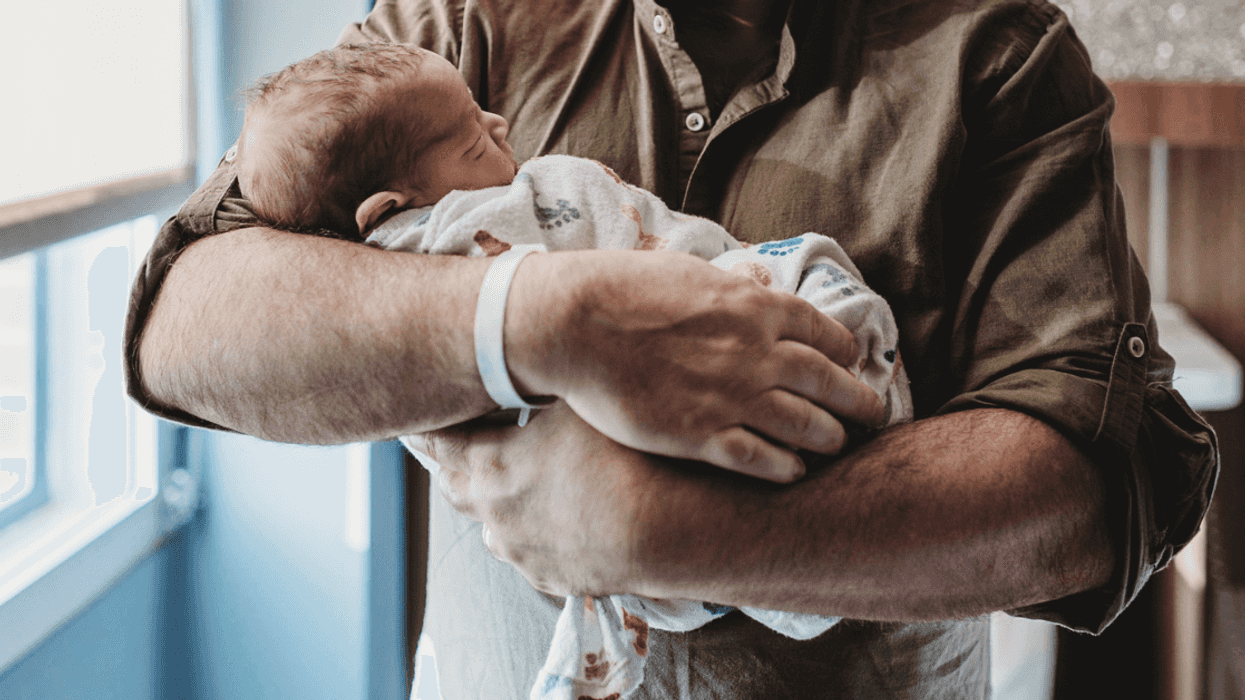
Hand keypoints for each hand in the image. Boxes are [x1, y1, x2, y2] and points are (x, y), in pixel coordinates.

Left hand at [414, 401, 658, 597]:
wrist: (667, 531)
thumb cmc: (624, 455)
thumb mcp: (579, 401)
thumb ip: (545, 386)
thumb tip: (534, 360)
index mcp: (491, 465)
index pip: (440, 444)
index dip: (427, 428)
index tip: (415, 419)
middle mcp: (496, 515)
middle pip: (455, 489)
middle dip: (452, 467)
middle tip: (450, 450)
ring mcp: (523, 553)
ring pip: (492, 527)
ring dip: (495, 505)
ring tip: (512, 485)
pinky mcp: (555, 578)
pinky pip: (531, 553)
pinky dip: (535, 533)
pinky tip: (560, 518)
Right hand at [506, 250, 884, 481]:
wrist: (577, 322)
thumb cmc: (627, 290)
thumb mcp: (692, 272)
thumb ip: (734, 287)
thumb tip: (758, 286)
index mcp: (755, 309)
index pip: (826, 334)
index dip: (846, 354)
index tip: (851, 365)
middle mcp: (755, 353)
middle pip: (828, 382)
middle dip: (858, 401)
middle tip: (874, 414)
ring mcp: (730, 396)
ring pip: (804, 425)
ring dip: (830, 437)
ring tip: (839, 445)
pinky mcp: (699, 434)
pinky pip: (758, 458)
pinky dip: (785, 466)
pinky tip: (794, 471)